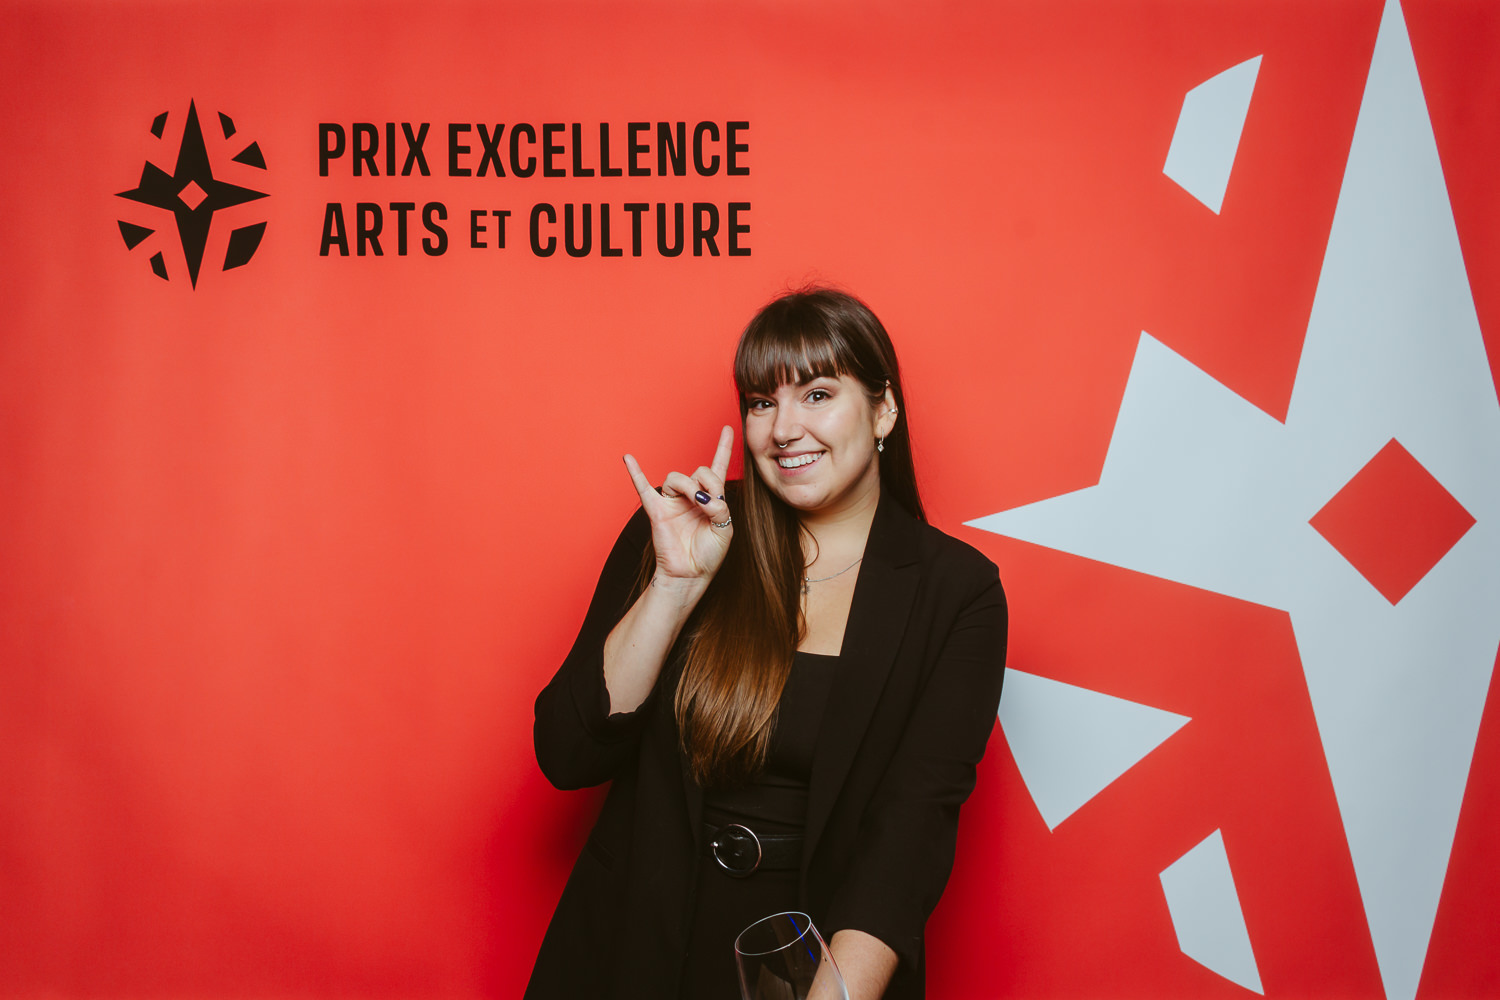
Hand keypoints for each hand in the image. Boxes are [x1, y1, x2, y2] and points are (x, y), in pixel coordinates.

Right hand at [622, 426, 734, 583]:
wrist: (690, 574)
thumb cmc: (709, 554)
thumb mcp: (725, 529)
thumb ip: (719, 507)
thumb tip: (702, 495)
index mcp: (711, 498)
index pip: (718, 467)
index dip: (724, 447)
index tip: (730, 428)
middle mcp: (692, 496)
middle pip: (699, 470)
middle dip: (707, 483)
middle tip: (709, 504)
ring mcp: (673, 502)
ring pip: (677, 477)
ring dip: (689, 487)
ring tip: (695, 502)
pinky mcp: (657, 510)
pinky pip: (643, 488)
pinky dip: (635, 472)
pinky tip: (628, 458)